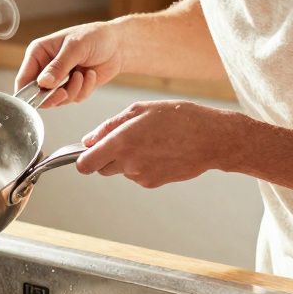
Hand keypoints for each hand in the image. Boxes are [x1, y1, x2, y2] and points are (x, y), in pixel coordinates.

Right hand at [14, 20, 124, 107]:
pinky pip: (73, 98)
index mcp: (38, 53)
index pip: (24, 78)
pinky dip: (84, 90)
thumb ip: (59, 66)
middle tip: (64, 92)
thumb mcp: (75, 47)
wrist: (119, 45)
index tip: (39, 99)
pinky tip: (91, 75)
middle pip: (38, 94)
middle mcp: (45, 67)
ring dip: (73, 90)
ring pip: (57, 99)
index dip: (27, 93)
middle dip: (54, 95)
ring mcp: (59, 79)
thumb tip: (43, 83)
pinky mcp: (73, 87)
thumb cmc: (96, 37)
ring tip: (84, 75)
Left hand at [76, 100, 243, 187]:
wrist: (210, 138)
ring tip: (149, 142)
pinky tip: (159, 151)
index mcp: (121, 142)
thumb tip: (88, 140)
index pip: (85, 164)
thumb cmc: (177, 118)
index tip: (87, 152)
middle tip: (124, 140)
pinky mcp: (153, 183)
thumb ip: (109, 126)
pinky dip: (142, 165)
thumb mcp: (140, 110)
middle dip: (105, 157)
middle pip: (101, 168)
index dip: (82, 159)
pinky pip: (137, 175)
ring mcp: (141, 176)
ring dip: (126, 159)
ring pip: (121, 170)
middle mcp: (128, 163)